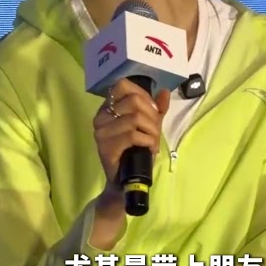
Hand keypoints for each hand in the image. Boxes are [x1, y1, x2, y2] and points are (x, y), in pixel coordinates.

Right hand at [92, 79, 170, 198]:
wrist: (124, 180)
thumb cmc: (135, 151)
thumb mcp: (149, 127)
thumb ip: (156, 109)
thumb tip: (164, 92)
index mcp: (108, 107)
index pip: (123, 85)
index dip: (143, 95)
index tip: (153, 111)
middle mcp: (101, 116)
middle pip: (133, 101)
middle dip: (152, 116)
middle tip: (155, 131)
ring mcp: (101, 131)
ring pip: (135, 118)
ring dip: (152, 131)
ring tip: (153, 142)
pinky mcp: (105, 146)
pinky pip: (132, 135)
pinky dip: (147, 141)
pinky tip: (150, 149)